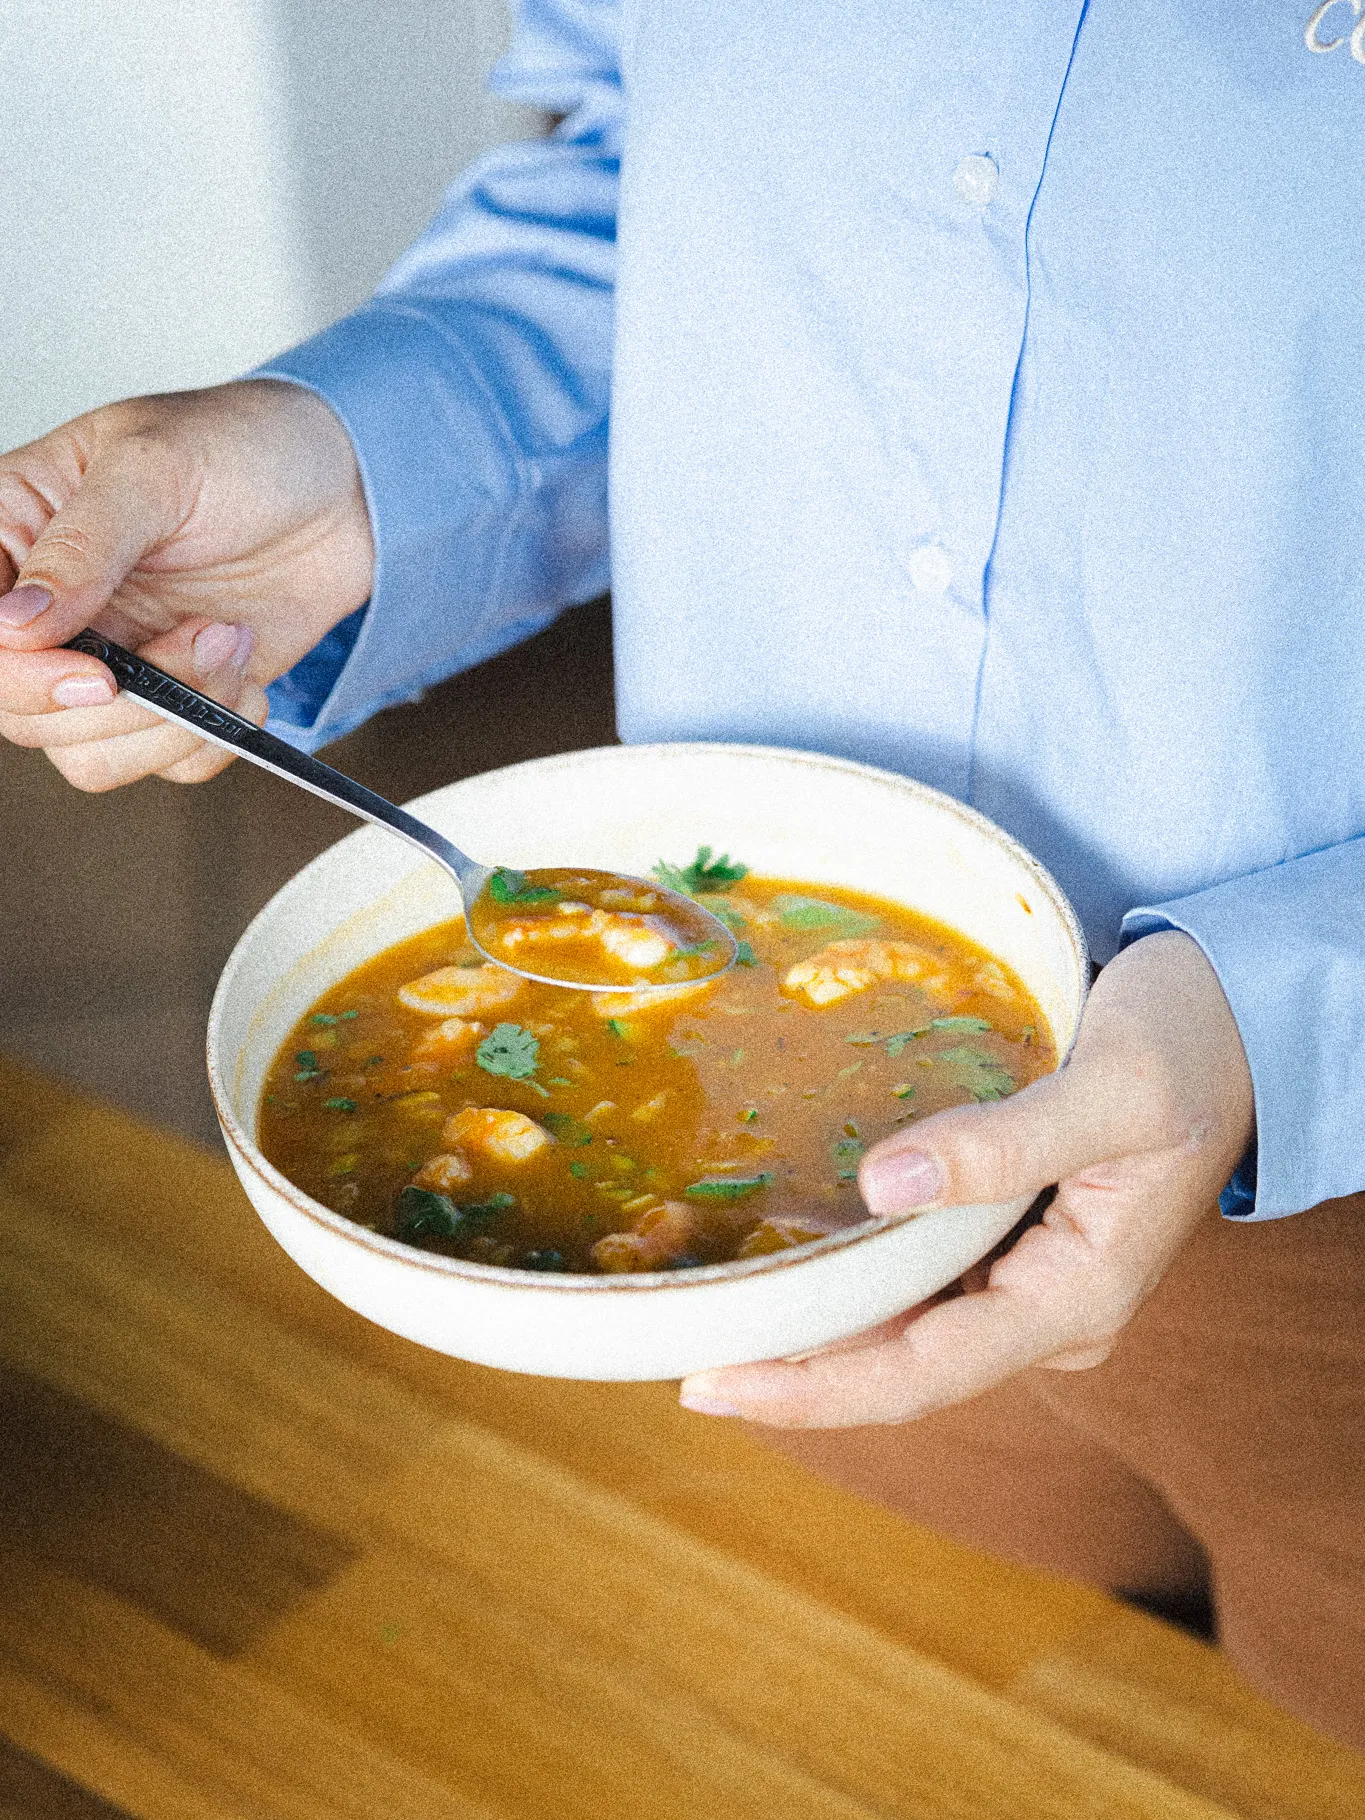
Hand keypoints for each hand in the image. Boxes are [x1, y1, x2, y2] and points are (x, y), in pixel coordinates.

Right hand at [0, 380, 372, 787]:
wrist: (343, 489)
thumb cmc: (242, 447)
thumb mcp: (155, 468)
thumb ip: (81, 546)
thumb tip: (15, 622)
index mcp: (15, 532)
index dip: (20, 675)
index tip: (95, 674)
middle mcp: (54, 609)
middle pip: (25, 714)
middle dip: (118, 704)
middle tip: (194, 639)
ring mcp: (113, 660)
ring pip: (93, 755)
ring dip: (173, 721)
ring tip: (227, 640)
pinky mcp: (176, 698)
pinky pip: (171, 762)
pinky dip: (217, 732)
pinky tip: (245, 671)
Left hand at [680, 930, 1254, 1427]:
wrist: (1244, 1015)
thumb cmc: (1194, 1044)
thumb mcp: (1114, 1089)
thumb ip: (1005, 1144)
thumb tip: (880, 1189)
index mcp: (1077, 1297)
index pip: (922, 1372)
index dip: (813, 1390)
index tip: (711, 1387)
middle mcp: (1045, 1308)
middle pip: (900, 1361)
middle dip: (794, 1366)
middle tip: (680, 1347)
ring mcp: (1028, 1278)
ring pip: (903, 1323)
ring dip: (815, 1321)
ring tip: (710, 1308)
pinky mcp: (1012, 1238)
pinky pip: (918, 1274)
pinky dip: (851, 1271)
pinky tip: (787, 1254)